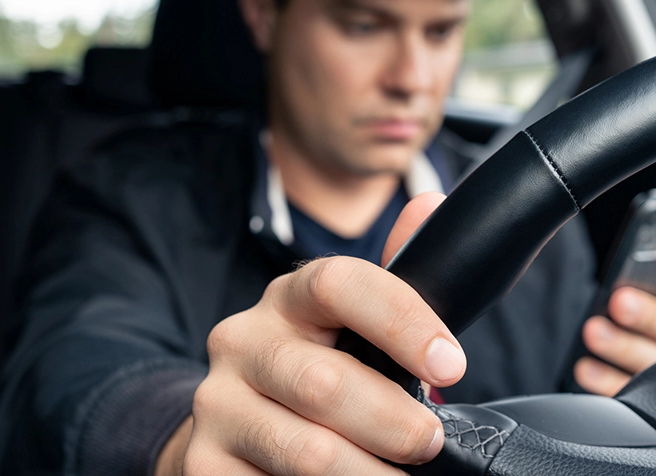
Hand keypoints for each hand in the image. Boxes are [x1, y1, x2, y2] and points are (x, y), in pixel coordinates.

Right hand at [157, 192, 457, 475]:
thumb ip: (396, 278)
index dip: (402, 321)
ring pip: (307, 450)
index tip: (451, 364)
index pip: (339, 284)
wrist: (232, 427)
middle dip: (393, 421)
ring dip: (368, 473)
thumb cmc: (318, 370)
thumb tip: (431, 206)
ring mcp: (215, 404)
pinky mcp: (204, 463)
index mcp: (289, 297)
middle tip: (429, 441)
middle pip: (325, 383)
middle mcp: (242, 341)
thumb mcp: (352, 323)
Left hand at [574, 255, 655, 396]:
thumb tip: (635, 268)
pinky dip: (606, 381)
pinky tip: (586, 366)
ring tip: (594, 330)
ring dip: (624, 347)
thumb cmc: (654, 317)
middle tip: (621, 301)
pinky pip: (631, 395)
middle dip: (651, 316)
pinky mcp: (652, 407)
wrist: (648, 370)